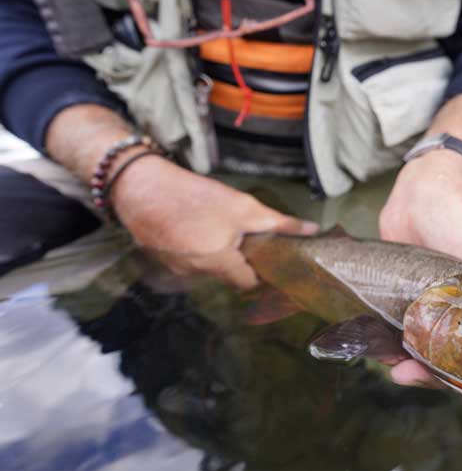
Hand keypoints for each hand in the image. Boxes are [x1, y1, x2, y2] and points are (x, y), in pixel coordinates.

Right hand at [111, 154, 317, 288]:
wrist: (141, 187)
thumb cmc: (195, 198)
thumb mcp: (244, 208)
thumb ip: (278, 224)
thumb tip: (311, 231)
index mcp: (219, 265)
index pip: (248, 283)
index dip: (261, 271)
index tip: (269, 258)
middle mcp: (196, 274)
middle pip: (228, 274)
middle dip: (238, 258)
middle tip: (244, 234)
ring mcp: (175, 268)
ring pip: (207, 266)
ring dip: (216, 251)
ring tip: (216, 224)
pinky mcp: (160, 256)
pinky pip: (187, 257)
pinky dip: (195, 245)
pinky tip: (194, 224)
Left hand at [380, 150, 461, 386]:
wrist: (422, 190)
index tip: (455, 382)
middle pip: (456, 359)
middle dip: (434, 374)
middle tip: (410, 375)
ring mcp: (437, 307)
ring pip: (427, 350)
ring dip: (411, 364)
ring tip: (395, 367)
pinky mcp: (409, 299)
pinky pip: (403, 331)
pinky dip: (394, 345)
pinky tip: (383, 351)